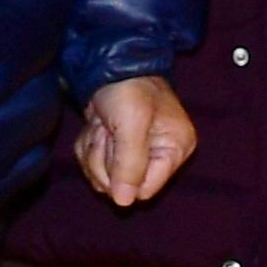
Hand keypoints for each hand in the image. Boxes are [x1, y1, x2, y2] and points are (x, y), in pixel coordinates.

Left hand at [76, 75, 198, 207]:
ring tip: (102, 125)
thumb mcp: (132, 124)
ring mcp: (138, 153)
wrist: (110, 63)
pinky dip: (89, 146)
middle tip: (107, 131)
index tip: (117, 146)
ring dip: (94, 151)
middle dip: (105, 160)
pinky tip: (96, 126)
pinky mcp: (117, 149)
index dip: (124, 177)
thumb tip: (125, 203)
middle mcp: (161, 155)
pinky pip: (95, 165)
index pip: (145, 190)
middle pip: (122, 187)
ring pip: (104, 178)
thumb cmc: (128, 89)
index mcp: (177, 149)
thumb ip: (130, 164)